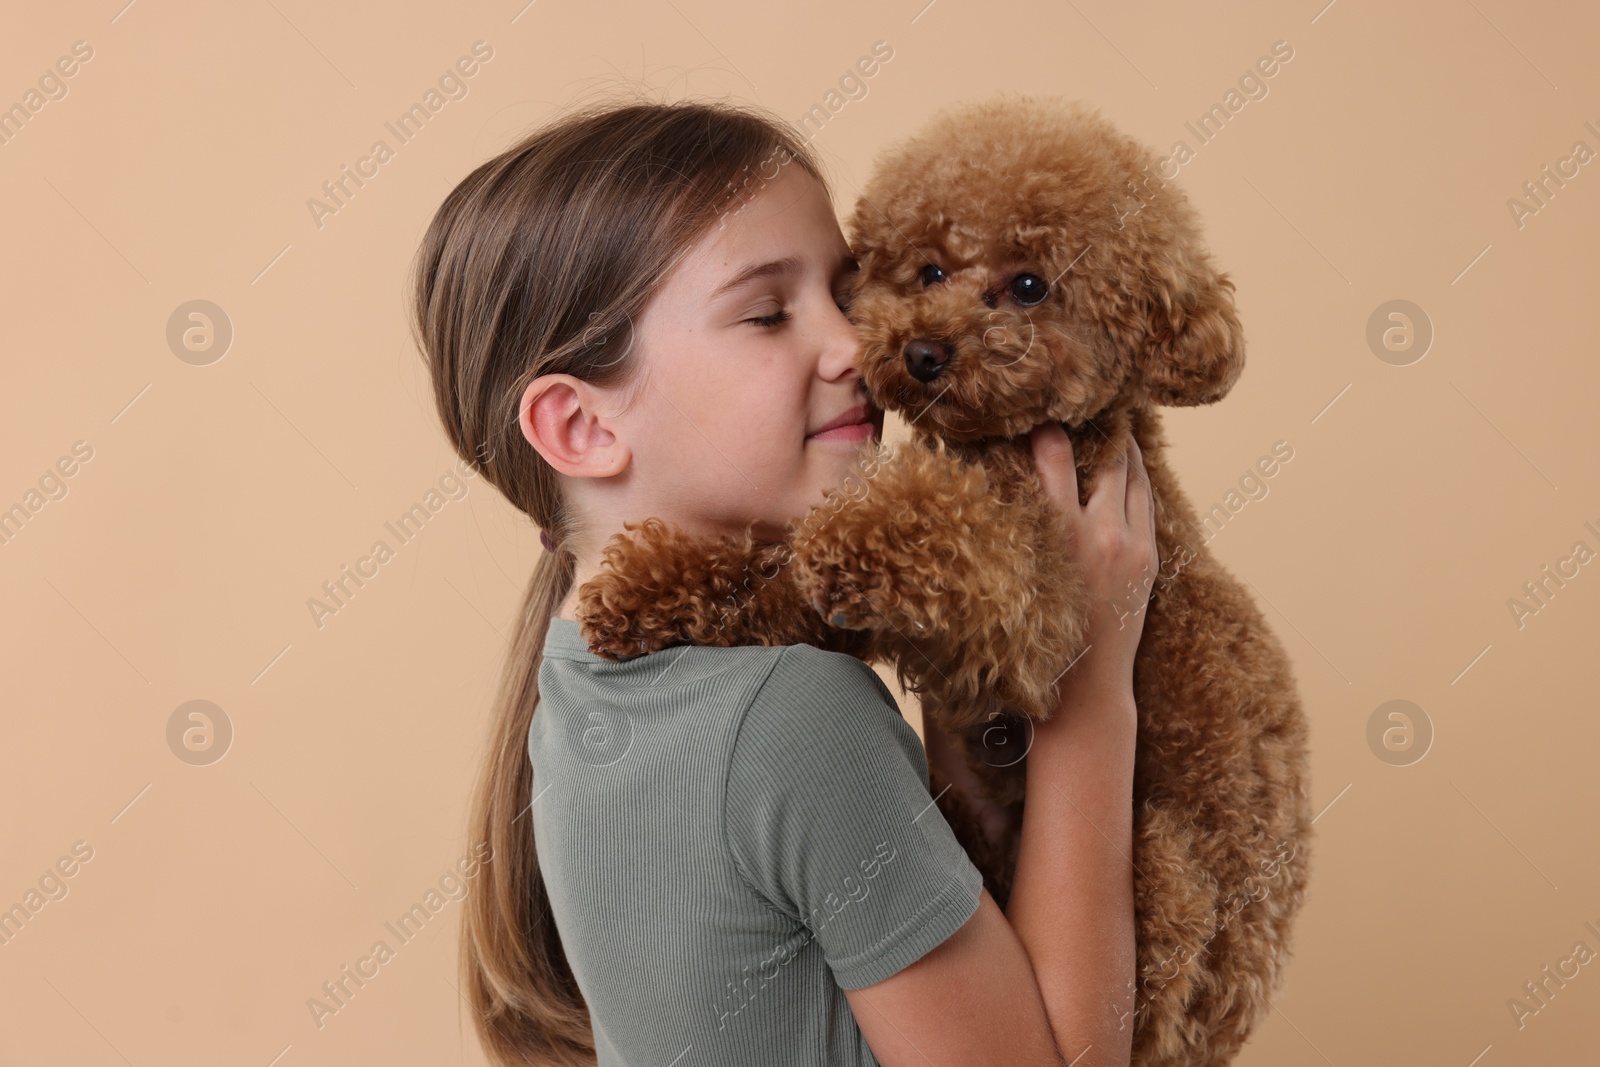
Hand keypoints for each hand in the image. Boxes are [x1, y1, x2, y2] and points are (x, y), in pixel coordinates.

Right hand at [1029, 423, 1158, 693]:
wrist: (1085, 689)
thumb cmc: (1035, 637)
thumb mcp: (1016, 575)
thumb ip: (1014, 525)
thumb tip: (993, 484)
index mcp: (1059, 535)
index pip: (1052, 455)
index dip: (1045, 427)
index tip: (1036, 409)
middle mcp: (1100, 533)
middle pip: (1105, 456)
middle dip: (1096, 425)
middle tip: (1085, 396)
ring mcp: (1132, 544)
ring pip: (1134, 474)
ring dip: (1123, 445)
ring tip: (1112, 416)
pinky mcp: (1148, 558)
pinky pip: (1146, 501)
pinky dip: (1136, 476)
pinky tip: (1126, 460)